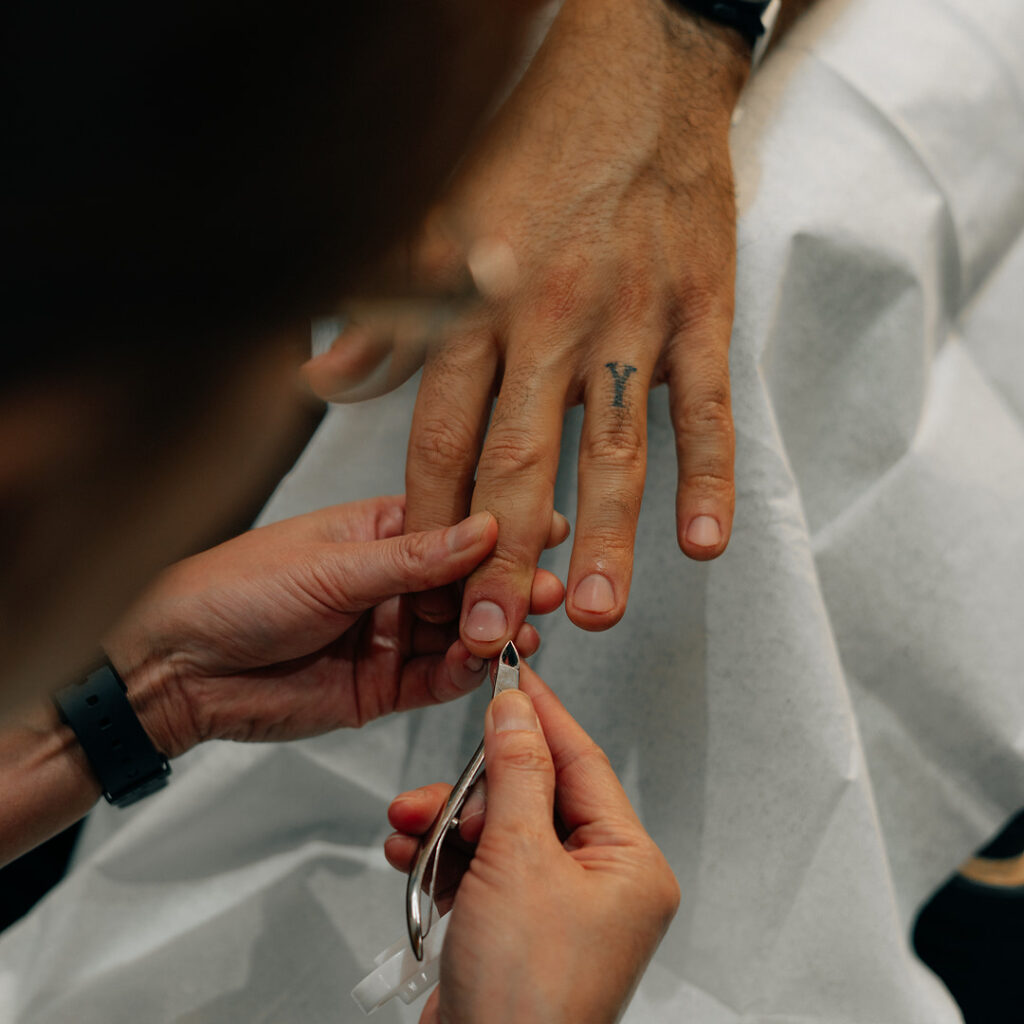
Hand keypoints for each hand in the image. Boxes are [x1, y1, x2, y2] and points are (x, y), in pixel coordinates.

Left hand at [103, 498, 566, 757]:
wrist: (177, 669)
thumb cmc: (232, 591)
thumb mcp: (331, 565)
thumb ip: (414, 558)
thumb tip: (483, 527)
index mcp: (379, 531)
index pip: (456, 523)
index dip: (500, 527)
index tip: (542, 529)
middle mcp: (394, 582)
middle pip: (469, 582)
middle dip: (507, 585)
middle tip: (542, 588)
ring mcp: (392, 634)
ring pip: (462, 632)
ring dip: (494, 631)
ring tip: (521, 628)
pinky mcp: (384, 686)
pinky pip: (438, 679)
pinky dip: (465, 673)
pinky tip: (485, 662)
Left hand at [304, 0, 748, 655]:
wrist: (637, 73)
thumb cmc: (531, 152)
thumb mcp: (435, 216)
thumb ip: (385, 312)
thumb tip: (326, 378)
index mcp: (477, 303)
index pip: (443, 434)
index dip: (431, 517)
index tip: (424, 585)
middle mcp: (547, 320)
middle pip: (518, 457)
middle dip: (500, 554)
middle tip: (489, 633)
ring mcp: (630, 319)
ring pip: (612, 447)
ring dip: (603, 535)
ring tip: (593, 614)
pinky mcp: (701, 311)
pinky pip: (705, 407)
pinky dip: (709, 475)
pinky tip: (703, 540)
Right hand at [385, 664, 679, 1023]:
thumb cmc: (526, 1002)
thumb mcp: (517, 861)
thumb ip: (515, 774)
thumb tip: (516, 713)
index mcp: (628, 866)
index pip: (582, 762)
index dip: (541, 715)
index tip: (513, 676)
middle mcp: (601, 886)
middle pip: (533, 797)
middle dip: (474, 789)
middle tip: (441, 785)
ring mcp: (556, 910)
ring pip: (499, 831)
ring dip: (448, 824)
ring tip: (414, 828)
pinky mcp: (514, 929)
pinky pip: (480, 869)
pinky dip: (443, 859)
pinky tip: (414, 857)